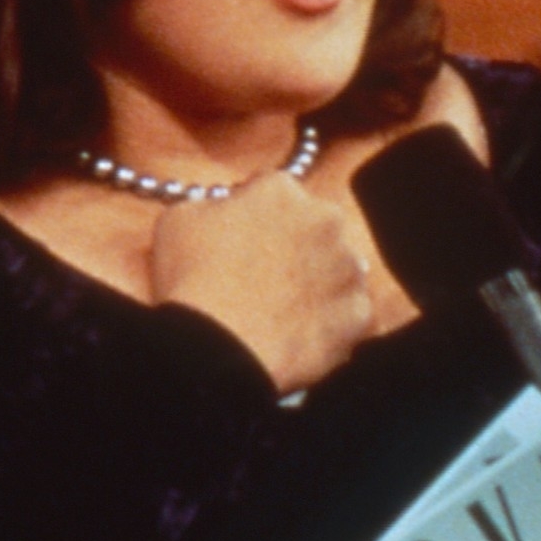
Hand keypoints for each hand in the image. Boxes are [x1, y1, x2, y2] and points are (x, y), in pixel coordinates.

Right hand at [150, 172, 374, 393]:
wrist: (219, 350)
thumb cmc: (192, 280)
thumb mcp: (179, 220)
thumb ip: (211, 205)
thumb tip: (223, 211)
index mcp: (282, 190)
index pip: (274, 193)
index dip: (256, 216)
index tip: (244, 238)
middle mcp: (327, 219)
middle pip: (314, 226)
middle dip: (295, 244)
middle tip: (264, 276)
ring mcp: (349, 268)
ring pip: (337, 269)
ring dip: (318, 282)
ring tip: (283, 310)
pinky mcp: (361, 313)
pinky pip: (348, 314)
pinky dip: (330, 323)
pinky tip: (300, 334)